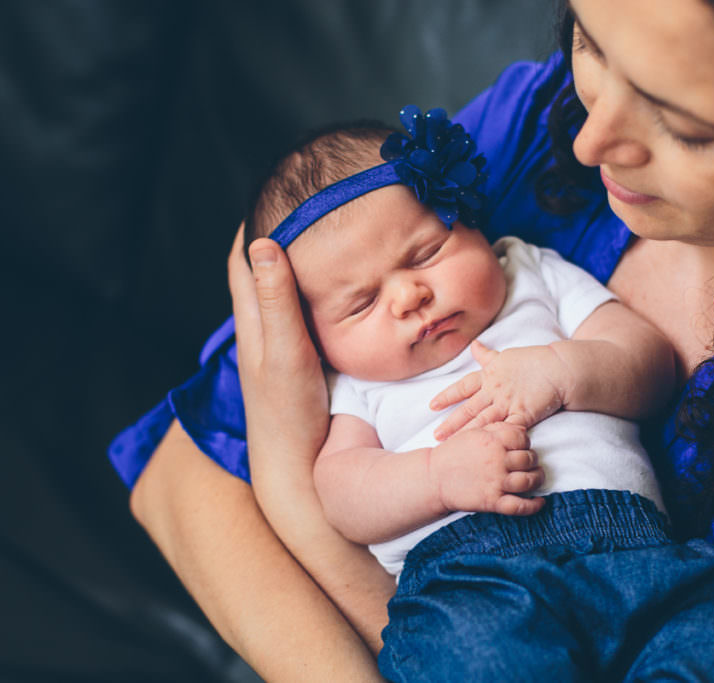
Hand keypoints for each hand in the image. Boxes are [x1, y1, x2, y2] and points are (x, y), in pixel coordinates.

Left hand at [228, 227, 328, 477]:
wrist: (296, 465)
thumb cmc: (289, 412)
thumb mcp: (285, 352)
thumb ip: (276, 301)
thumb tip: (263, 243)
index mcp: (252, 323)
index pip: (242, 260)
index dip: (252, 225)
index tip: (273, 194)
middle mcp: (261, 332)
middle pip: (260, 272)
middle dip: (274, 237)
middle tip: (303, 208)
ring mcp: (277, 350)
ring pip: (280, 295)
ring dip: (292, 266)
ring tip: (319, 240)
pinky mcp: (297, 364)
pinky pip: (299, 316)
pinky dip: (309, 295)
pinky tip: (333, 295)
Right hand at [428, 419, 544, 515]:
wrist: (432, 479)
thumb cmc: (452, 454)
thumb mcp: (473, 433)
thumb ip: (497, 429)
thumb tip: (520, 430)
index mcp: (492, 441)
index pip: (523, 438)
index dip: (525, 442)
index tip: (522, 447)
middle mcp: (497, 460)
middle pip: (529, 458)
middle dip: (532, 460)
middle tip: (529, 462)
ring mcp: (496, 482)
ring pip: (529, 480)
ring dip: (537, 479)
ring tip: (536, 477)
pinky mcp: (493, 502)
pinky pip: (520, 506)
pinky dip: (534, 505)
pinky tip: (540, 502)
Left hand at [431, 341, 572, 439]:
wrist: (558, 368)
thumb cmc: (533, 361)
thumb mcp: (505, 355)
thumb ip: (487, 355)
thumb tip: (474, 345)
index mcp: (489, 376)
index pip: (463, 387)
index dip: (447, 396)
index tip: (432, 405)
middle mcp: (495, 391)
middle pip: (468, 409)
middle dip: (451, 423)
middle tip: (435, 435)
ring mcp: (508, 404)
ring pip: (483, 421)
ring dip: (467, 434)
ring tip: (452, 445)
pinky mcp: (523, 415)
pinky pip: (507, 430)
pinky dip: (496, 439)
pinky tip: (485, 450)